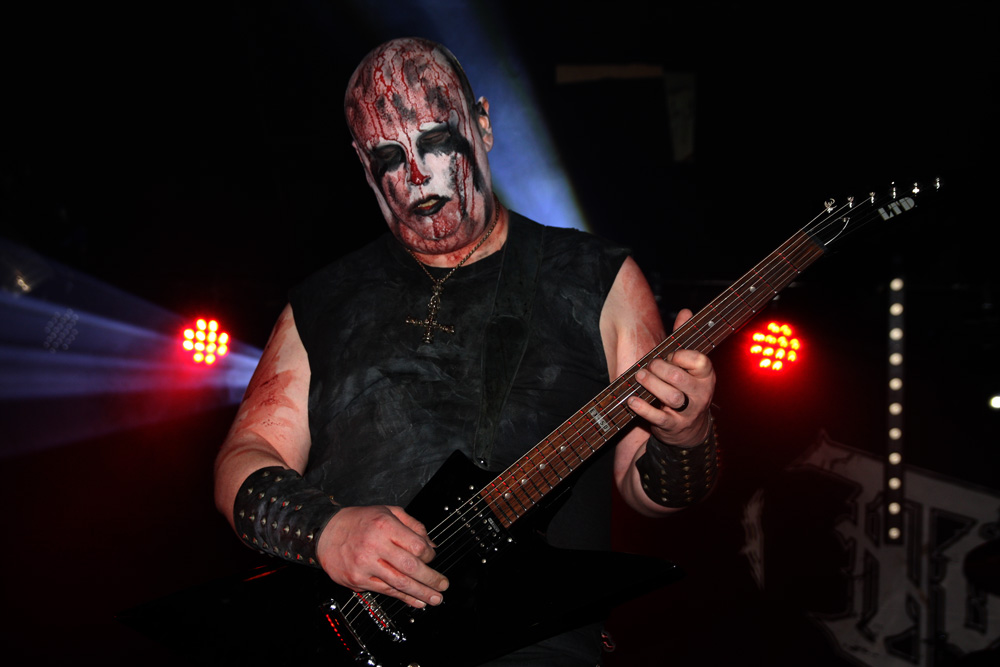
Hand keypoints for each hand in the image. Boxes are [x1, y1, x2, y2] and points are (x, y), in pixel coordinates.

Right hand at [316, 505, 448, 607]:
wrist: (326, 532)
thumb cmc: (359, 521)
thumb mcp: (388, 511)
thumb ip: (412, 525)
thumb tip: (432, 545)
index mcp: (385, 525)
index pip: (416, 545)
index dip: (429, 554)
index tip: (432, 557)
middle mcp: (375, 545)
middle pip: (410, 567)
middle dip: (431, 579)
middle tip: (443, 585)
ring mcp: (365, 564)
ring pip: (399, 583)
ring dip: (420, 593)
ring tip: (434, 599)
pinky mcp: (358, 579)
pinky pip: (385, 591)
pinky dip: (403, 598)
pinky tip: (416, 601)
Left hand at [627, 308, 714, 446]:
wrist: (690, 429)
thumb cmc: (686, 388)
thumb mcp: (689, 366)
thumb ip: (685, 340)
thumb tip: (685, 311)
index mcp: (706, 376)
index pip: (698, 360)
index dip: (680, 355)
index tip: (669, 355)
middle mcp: (700, 394)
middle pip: (679, 378)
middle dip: (660, 368)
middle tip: (649, 366)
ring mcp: (688, 412)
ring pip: (671, 397)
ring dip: (651, 385)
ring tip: (639, 377)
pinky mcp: (673, 426)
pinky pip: (658, 417)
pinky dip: (642, 408)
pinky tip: (632, 399)